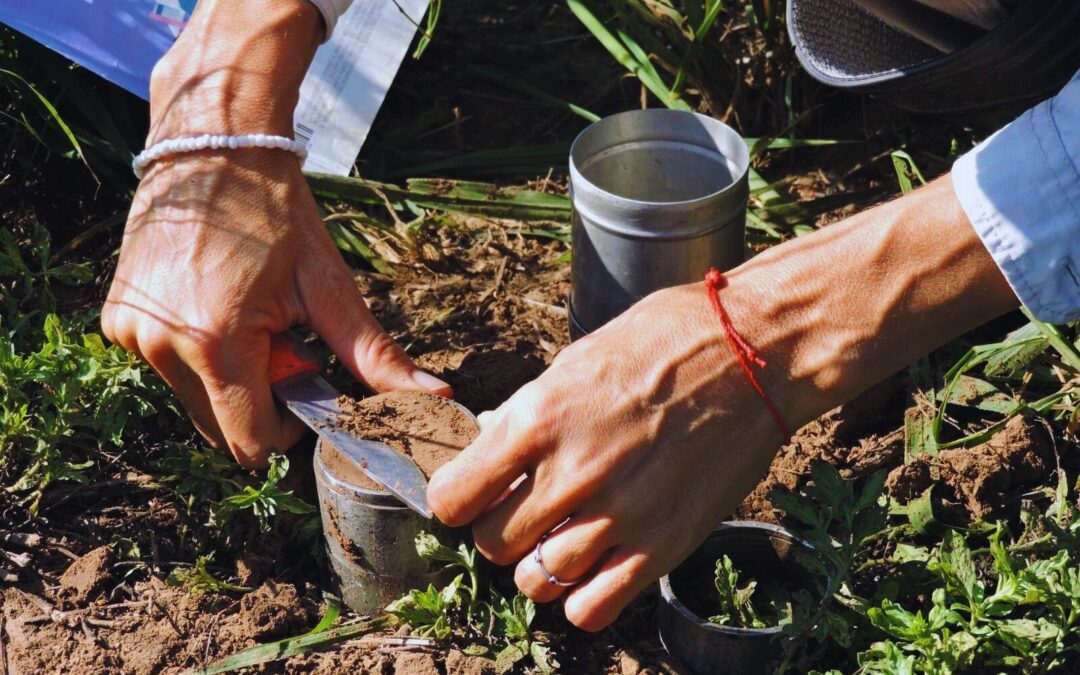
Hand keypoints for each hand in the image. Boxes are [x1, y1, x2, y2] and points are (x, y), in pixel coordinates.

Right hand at [102, 0, 449, 466]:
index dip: (287, 428)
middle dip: (259, 398)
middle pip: (223, 428)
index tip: (305, 381)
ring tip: (245, 312)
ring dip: (228, 376)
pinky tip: (215, 302)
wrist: (215, 145)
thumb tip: (437, 396)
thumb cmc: (276, 213)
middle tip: (278, 336)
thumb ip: (374, 355)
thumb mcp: (330, 287)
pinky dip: (196, 354)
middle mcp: (163, 347)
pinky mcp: (117, 320)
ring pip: (195, 401)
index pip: (250, 443)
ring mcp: (132, 334)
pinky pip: (167, 368)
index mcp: (217, 343)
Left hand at [428, 176, 1018, 630]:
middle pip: (490, 543)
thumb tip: (492, 450)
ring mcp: (617, 517)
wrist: (753, 354)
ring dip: (538, 564)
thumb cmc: (665, 341)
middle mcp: (570, 476)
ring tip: (562, 536)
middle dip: (499, 528)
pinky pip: (592, 609)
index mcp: (538, 420)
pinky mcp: (662, 547)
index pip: (453, 499)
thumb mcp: (576, 360)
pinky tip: (594, 567)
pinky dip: (582, 597)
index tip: (471, 495)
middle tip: (525, 508)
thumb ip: (528, 415)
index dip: (456, 500)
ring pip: (534, 582)